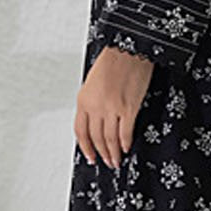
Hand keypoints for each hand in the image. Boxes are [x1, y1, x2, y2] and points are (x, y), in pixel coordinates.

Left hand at [74, 44, 153, 168]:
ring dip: (113, 153)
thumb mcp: (92, 82)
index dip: (85, 147)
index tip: (90, 156)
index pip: (80, 131)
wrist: (129, 49)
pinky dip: (125, 143)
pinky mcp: (128, 108)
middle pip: (96, 138)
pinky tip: (126, 148)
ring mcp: (112, 109)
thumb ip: (92, 102)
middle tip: (106, 162)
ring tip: (116, 161)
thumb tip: (96, 120)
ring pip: (109, 139)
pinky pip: (125, 132)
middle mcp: (96, 106)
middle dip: (101, 153)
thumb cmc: (114, 60)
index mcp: (84, 100)